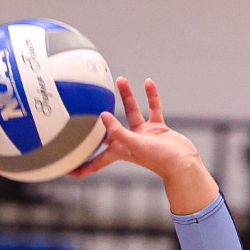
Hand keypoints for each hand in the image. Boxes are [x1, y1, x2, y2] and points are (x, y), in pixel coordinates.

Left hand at [71, 79, 201, 180]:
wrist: (183, 163)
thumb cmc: (159, 160)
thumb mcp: (134, 145)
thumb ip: (118, 131)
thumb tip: (103, 116)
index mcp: (120, 151)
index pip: (95, 161)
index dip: (81, 167)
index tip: (67, 170)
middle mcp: (129, 142)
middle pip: (110, 129)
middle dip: (100, 119)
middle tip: (89, 105)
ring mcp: (144, 135)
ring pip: (132, 112)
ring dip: (127, 96)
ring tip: (121, 79)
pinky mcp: (158, 128)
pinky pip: (153, 108)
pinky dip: (151, 96)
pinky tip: (147, 83)